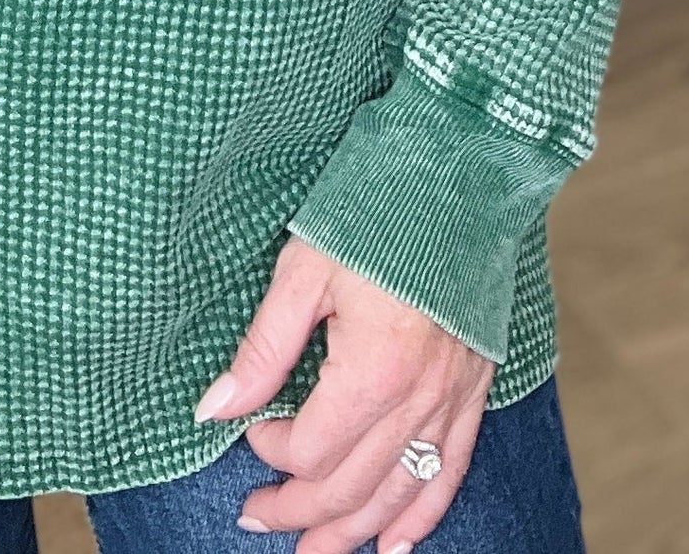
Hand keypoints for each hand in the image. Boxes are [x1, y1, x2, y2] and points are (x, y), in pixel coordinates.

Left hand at [194, 235, 493, 551]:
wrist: (459, 173)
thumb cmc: (374, 211)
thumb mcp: (303, 270)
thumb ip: (263, 349)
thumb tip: (214, 409)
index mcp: (373, 370)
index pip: (313, 451)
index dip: (273, 451)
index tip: (252, 431)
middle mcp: (419, 399)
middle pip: (353, 488)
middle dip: (300, 513)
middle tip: (257, 517)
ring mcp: (452, 399)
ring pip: (400, 495)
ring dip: (353, 532)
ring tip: (314, 553)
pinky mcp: (474, 389)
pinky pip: (449, 472)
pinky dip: (421, 515)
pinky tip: (395, 544)